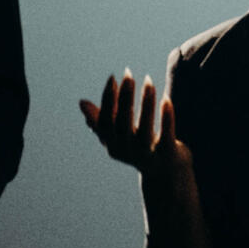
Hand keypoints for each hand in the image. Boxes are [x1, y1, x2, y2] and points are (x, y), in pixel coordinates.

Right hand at [79, 71, 193, 186]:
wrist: (166, 173)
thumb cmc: (140, 148)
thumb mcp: (120, 135)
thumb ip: (103, 119)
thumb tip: (81, 103)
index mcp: (112, 144)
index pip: (106, 120)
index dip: (108, 99)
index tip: (113, 77)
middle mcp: (126, 151)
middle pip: (123, 122)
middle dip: (125, 96)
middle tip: (129, 74)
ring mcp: (147, 155)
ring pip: (145, 128)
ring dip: (146, 102)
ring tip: (149, 81)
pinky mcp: (166, 155)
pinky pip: (166, 134)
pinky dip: (166, 116)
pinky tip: (166, 99)